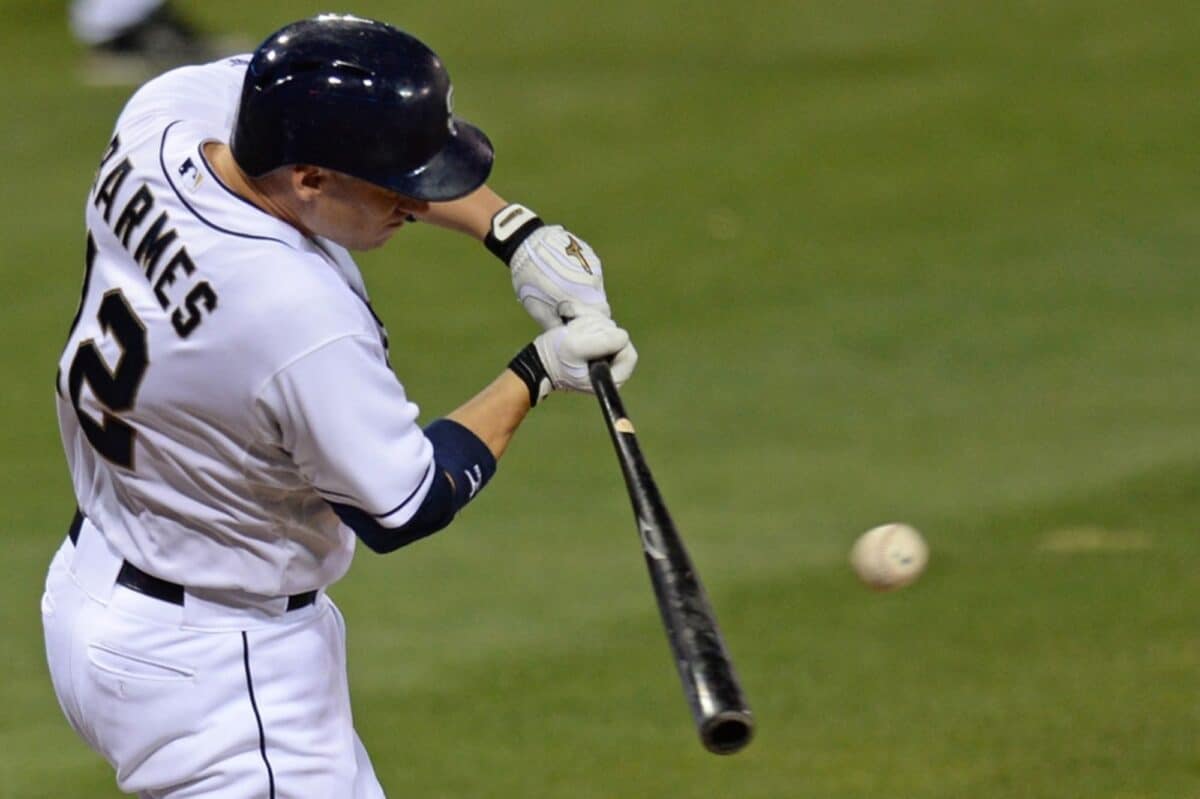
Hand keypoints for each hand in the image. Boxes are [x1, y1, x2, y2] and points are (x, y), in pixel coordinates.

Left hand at [485, 204, 611, 329]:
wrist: (527, 242)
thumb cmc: (530, 280)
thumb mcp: (539, 310)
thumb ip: (558, 327)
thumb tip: (568, 340)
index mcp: (584, 298)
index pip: (601, 318)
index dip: (591, 325)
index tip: (577, 325)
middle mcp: (594, 282)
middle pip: (599, 304)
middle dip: (587, 310)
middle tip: (568, 310)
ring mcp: (593, 266)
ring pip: (595, 289)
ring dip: (585, 294)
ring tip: (564, 290)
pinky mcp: (590, 255)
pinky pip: (591, 273)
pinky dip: (582, 279)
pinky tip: (565, 275)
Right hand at [515, 315, 636, 402]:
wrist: (537, 360)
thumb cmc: (555, 358)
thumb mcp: (576, 348)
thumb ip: (603, 342)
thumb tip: (623, 336)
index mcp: (614, 377)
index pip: (628, 352)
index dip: (611, 340)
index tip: (590, 340)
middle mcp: (613, 366)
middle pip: (617, 336)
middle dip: (595, 329)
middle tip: (574, 333)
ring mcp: (605, 354)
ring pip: (607, 327)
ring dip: (587, 323)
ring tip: (570, 330)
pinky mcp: (596, 343)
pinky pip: (599, 323)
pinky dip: (585, 318)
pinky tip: (570, 322)